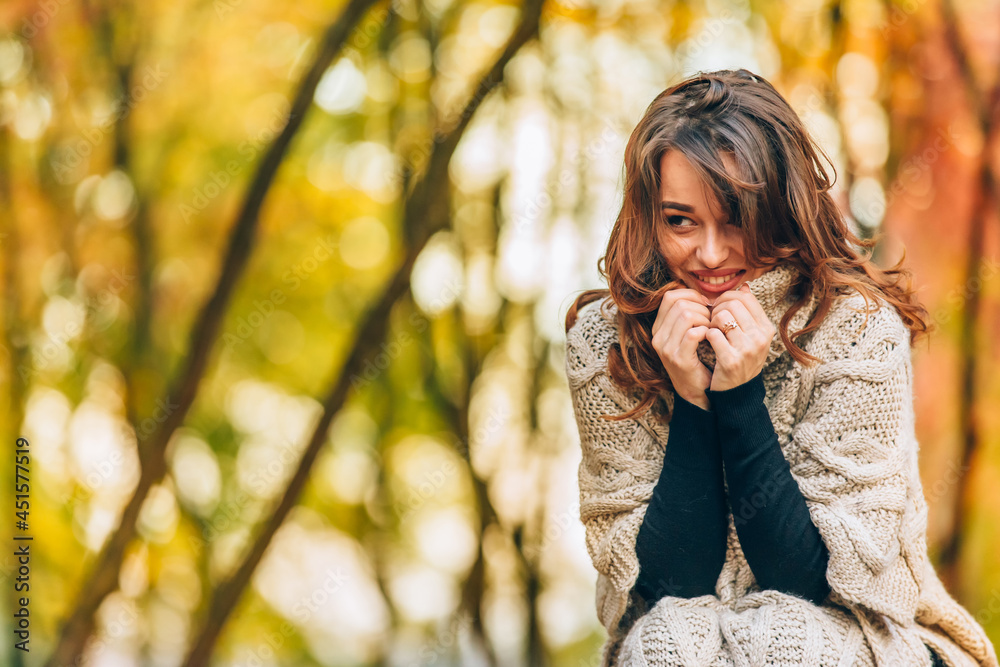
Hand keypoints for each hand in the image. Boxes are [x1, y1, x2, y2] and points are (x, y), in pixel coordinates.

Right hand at [650, 286, 712, 409]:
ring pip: (686, 315)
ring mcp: (666, 349)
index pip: (670, 296)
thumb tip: (705, 293)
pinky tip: (710, 337)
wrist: (697, 390)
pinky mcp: (678, 359)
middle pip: (679, 303)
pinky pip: (693, 333)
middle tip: (711, 320)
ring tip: (711, 329)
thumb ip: (690, 313)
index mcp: (658, 327)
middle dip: (701, 307)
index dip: (691, 295)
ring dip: (705, 319)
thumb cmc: (698, 358)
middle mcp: (658, 337)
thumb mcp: (687, 333)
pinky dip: (705, 331)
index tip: (705, 305)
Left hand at [705, 283, 775, 391]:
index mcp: (766, 328)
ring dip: (710, 322)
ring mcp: (747, 349)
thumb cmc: (741, 359)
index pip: (745, 296)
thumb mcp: (752, 336)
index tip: (719, 307)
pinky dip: (705, 335)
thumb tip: (744, 287)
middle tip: (711, 320)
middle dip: (716, 308)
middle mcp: (760, 338)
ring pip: (721, 316)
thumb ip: (749, 313)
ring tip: (711, 331)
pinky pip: (711, 334)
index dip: (727, 297)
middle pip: (732, 303)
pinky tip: (707, 342)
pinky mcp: (731, 360)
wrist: (737, 392)